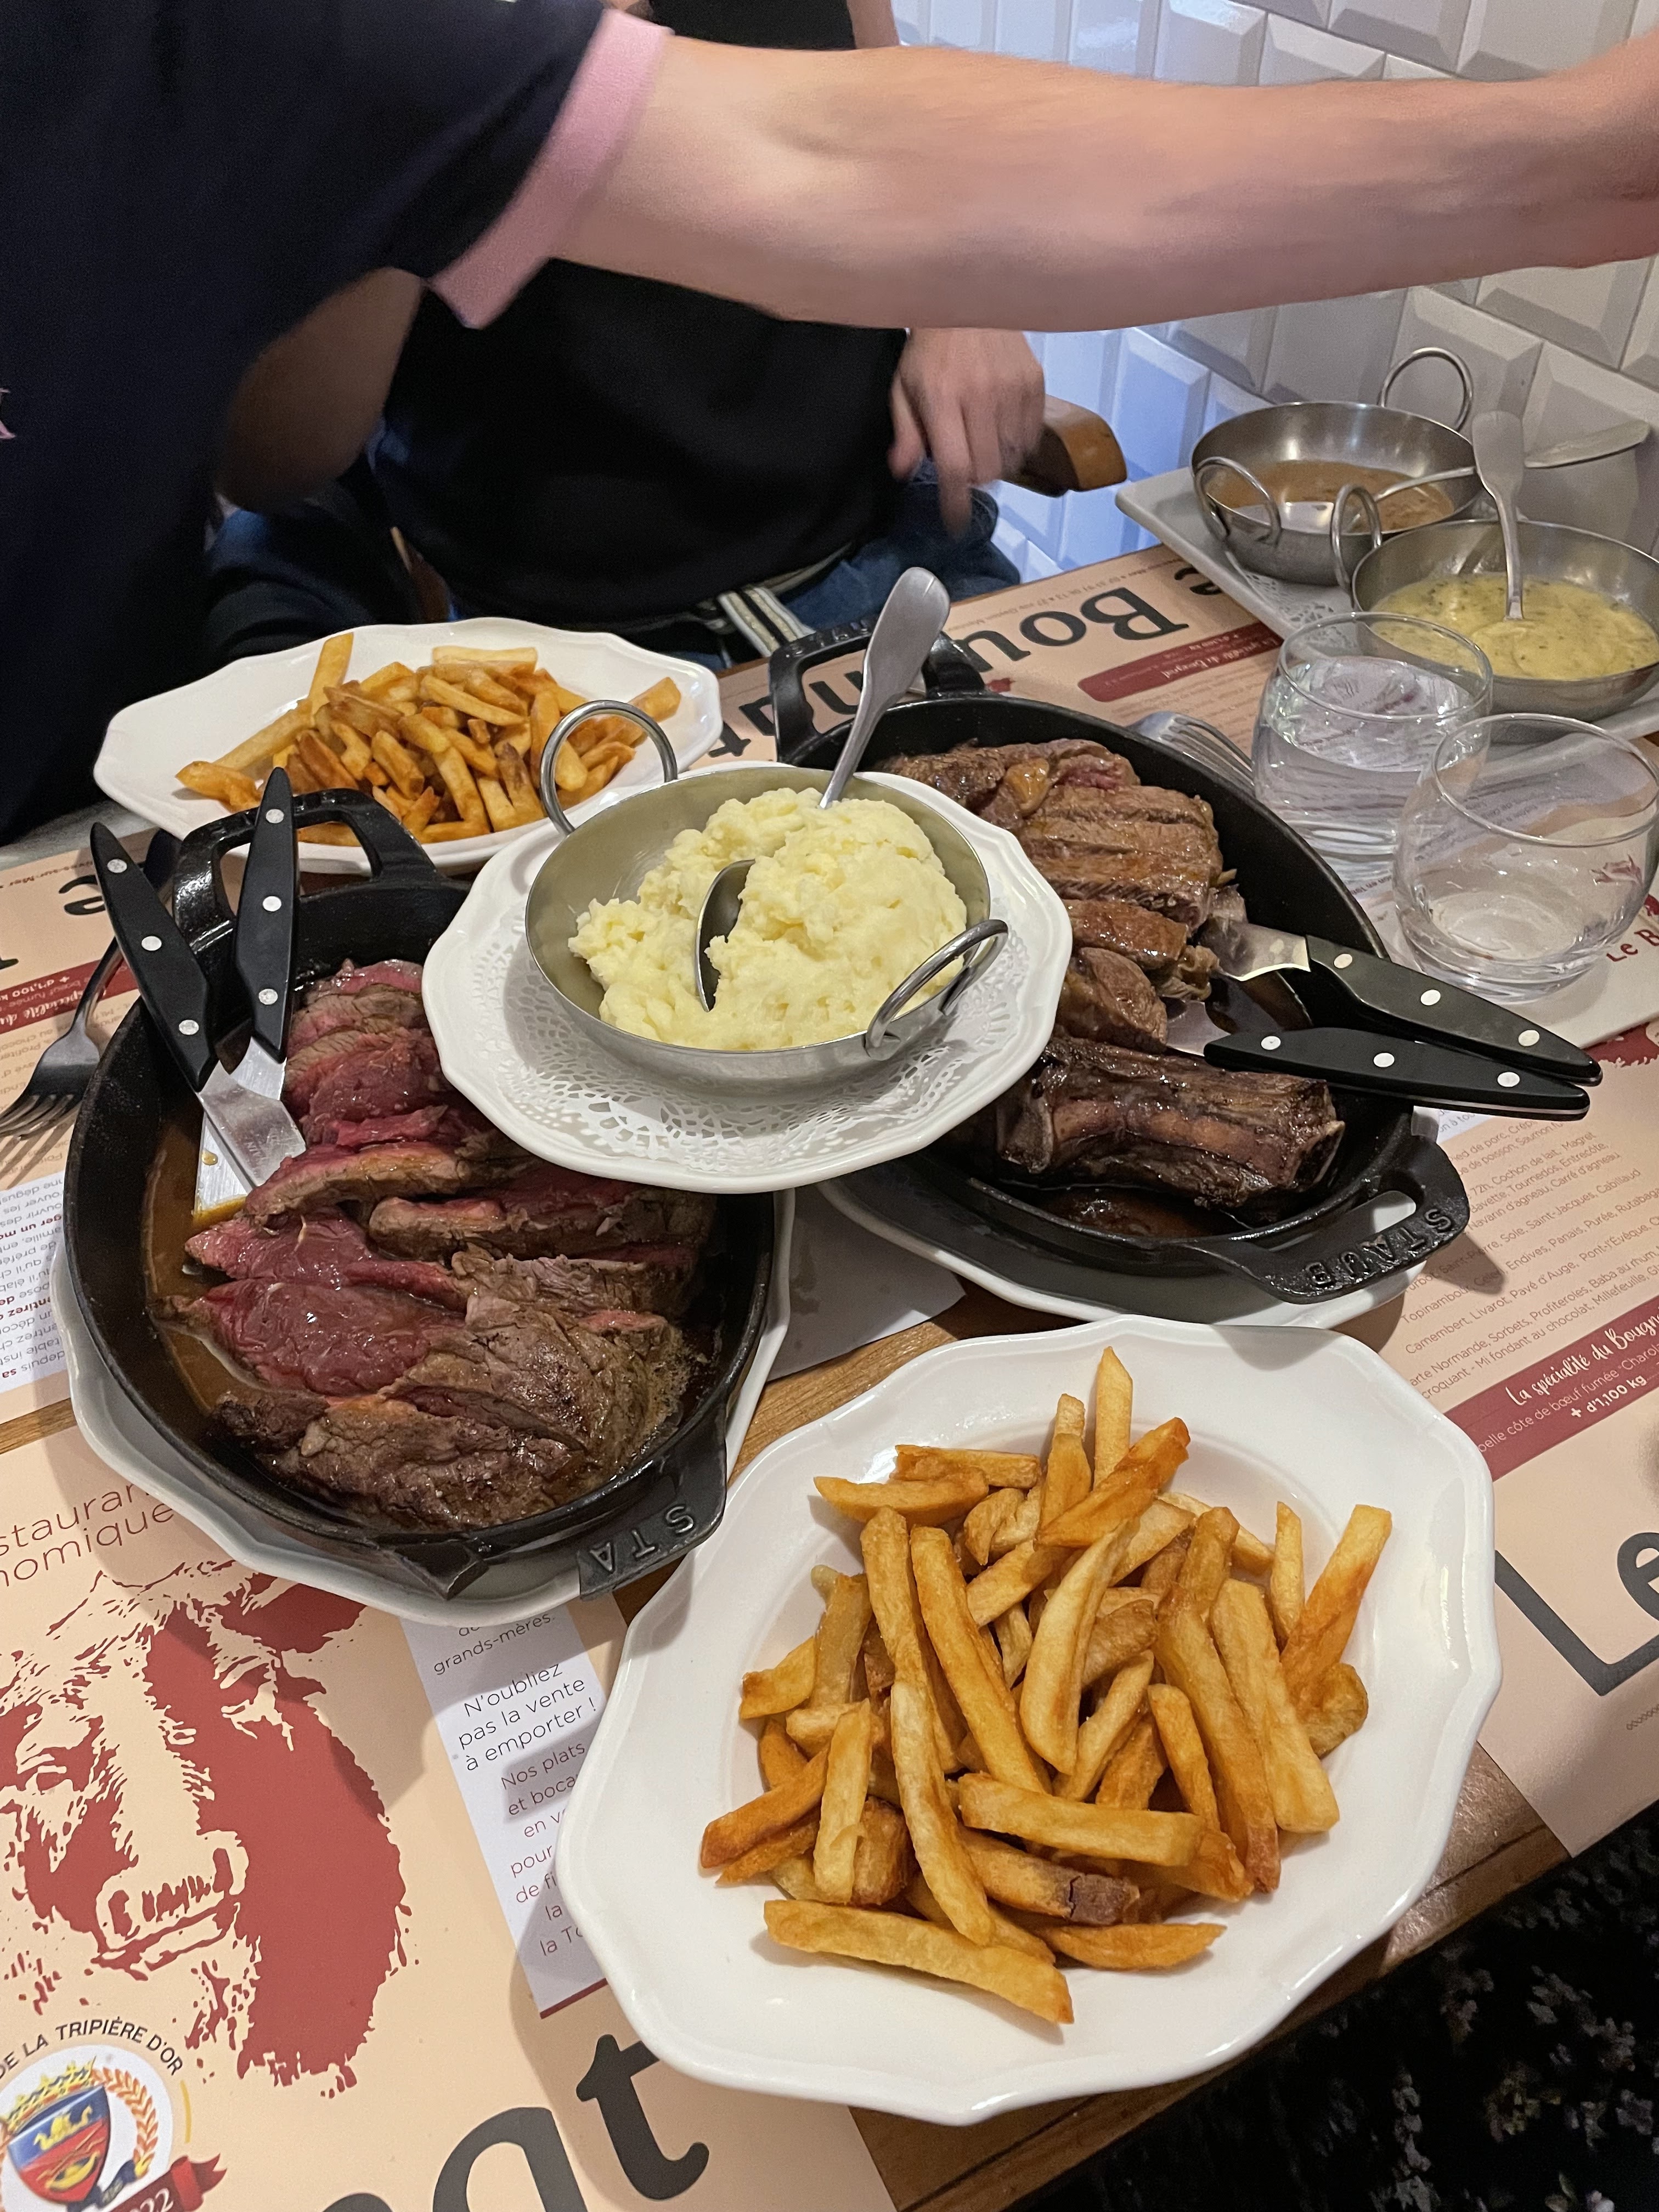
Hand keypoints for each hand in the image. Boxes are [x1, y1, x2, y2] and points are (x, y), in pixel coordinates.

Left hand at [888, 328, 1045, 534]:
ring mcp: (1012, 389)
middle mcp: (981, 396)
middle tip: (963, 463)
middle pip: (987, 470)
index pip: (956, 467)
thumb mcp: (903, 388)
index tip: (955, 524)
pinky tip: (1001, 429)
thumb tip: (904, 472)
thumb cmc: (930, 349)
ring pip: (1010, 458)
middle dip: (973, 479)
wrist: (968, 300)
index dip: (956, 503)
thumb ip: (906, 433)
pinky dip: (1016, 445)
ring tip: (981, 442)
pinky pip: (1030, 438)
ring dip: (995, 462)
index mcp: (943, 399)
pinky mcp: (1034, 383)